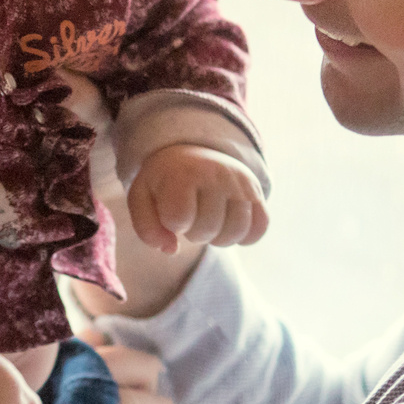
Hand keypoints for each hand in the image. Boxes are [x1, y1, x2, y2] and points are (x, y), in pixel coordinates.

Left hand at [126, 143, 268, 255]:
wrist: (191, 154)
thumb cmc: (163, 184)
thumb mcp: (142, 199)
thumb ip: (147, 228)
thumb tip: (170, 249)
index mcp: (184, 173)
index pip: (179, 218)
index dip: (172, 224)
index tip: (169, 211)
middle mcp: (217, 174)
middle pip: (208, 229)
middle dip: (194, 233)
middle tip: (190, 218)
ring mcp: (241, 183)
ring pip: (237, 231)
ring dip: (218, 238)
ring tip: (208, 224)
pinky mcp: (257, 193)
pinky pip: (260, 228)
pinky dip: (245, 236)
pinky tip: (228, 226)